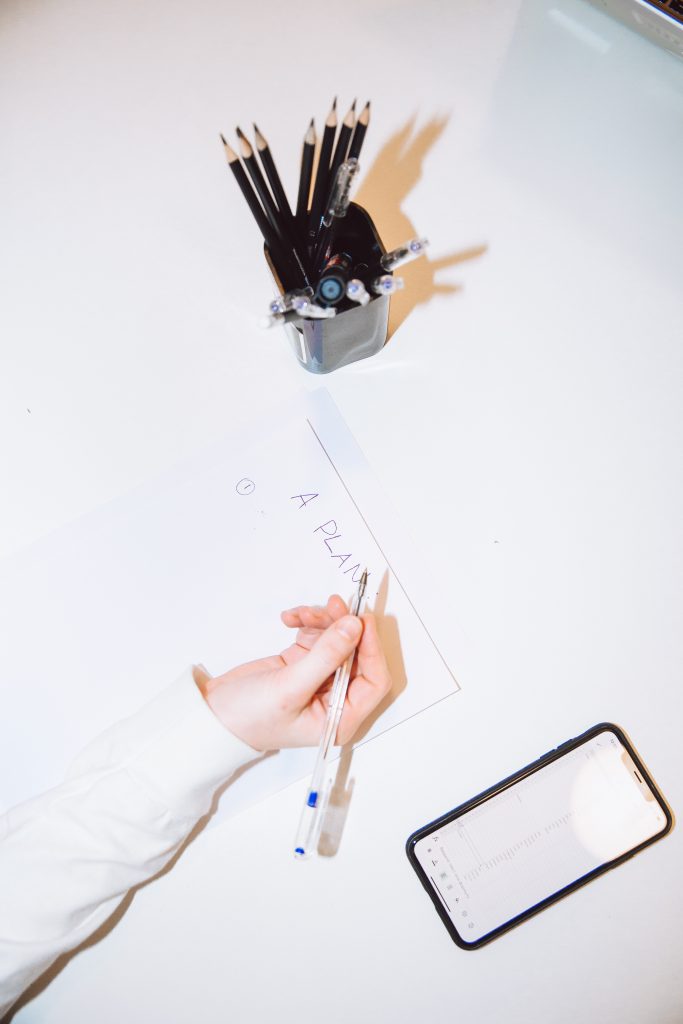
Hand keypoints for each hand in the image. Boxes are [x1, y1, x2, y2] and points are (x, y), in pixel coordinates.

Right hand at [197, 594, 391, 751]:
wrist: (213, 715)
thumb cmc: (249, 719)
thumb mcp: (290, 688)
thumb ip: (326, 656)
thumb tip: (354, 627)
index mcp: (340, 718)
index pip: (373, 680)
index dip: (372, 649)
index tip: (362, 621)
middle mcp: (335, 699)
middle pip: (357, 654)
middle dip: (344, 627)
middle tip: (333, 605)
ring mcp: (320, 679)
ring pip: (337, 639)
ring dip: (323, 621)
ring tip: (301, 614)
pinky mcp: (304, 663)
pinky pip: (317, 635)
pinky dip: (307, 622)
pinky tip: (290, 619)